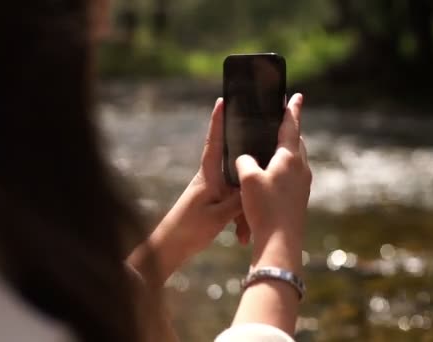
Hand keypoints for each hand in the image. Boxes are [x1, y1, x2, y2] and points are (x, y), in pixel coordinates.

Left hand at [128, 98, 241, 285]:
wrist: (170, 248)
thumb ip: (238, 199)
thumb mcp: (218, 215)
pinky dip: (240, 218)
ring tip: (243, 232)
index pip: (213, 142)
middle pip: (233, 162)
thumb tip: (253, 185)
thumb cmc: (189, 229)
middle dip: (247, 158)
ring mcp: (213, 191)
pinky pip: (235, 203)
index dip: (217, 121)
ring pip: (238, 189)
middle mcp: (210, 178)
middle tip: (261, 143)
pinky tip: (242, 235)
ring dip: (244, 209)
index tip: (222, 100)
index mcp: (207, 175)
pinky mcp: (214, 204)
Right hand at [235, 93, 311, 272]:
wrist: (280, 243)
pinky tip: (271, 177)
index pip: (292, 126)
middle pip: (297, 143)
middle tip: (281, 122)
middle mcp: (301, 168)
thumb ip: (244, 161)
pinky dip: (283, 169)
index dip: (292, 109)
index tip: (297, 96)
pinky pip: (293, 176)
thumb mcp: (247, 179)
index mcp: (290, 157)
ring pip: (296, 160)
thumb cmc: (264, 207)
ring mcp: (303, 185)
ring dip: (286, 151)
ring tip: (272, 149)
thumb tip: (246, 159)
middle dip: (289, 131)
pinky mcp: (299, 199)